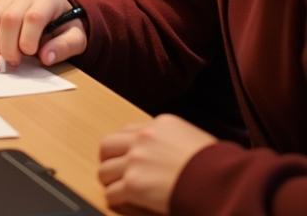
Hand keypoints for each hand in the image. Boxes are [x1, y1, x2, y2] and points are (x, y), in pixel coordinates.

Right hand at [0, 0, 86, 67]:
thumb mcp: (76, 38)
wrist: (56, 10)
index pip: (33, 17)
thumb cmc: (65, 26)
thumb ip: (64, 47)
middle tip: (13, 63)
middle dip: (7, 46)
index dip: (28, 38)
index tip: (30, 54)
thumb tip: (46, 57)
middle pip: (8, 18)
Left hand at [98, 115, 216, 213]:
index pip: (127, 131)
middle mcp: (143, 139)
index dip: (125, 147)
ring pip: (105, 170)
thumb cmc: (220, 167)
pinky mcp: (135, 184)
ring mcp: (136, 160)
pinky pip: (113, 193)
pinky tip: (125, 203)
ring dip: (111, 182)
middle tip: (116, 174)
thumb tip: (168, 154)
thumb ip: (173, 142)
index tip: (127, 158)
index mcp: (159, 125)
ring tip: (120, 191)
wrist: (225, 182)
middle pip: (107, 146)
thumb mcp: (195, 140)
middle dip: (110, 161)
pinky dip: (117, 200)